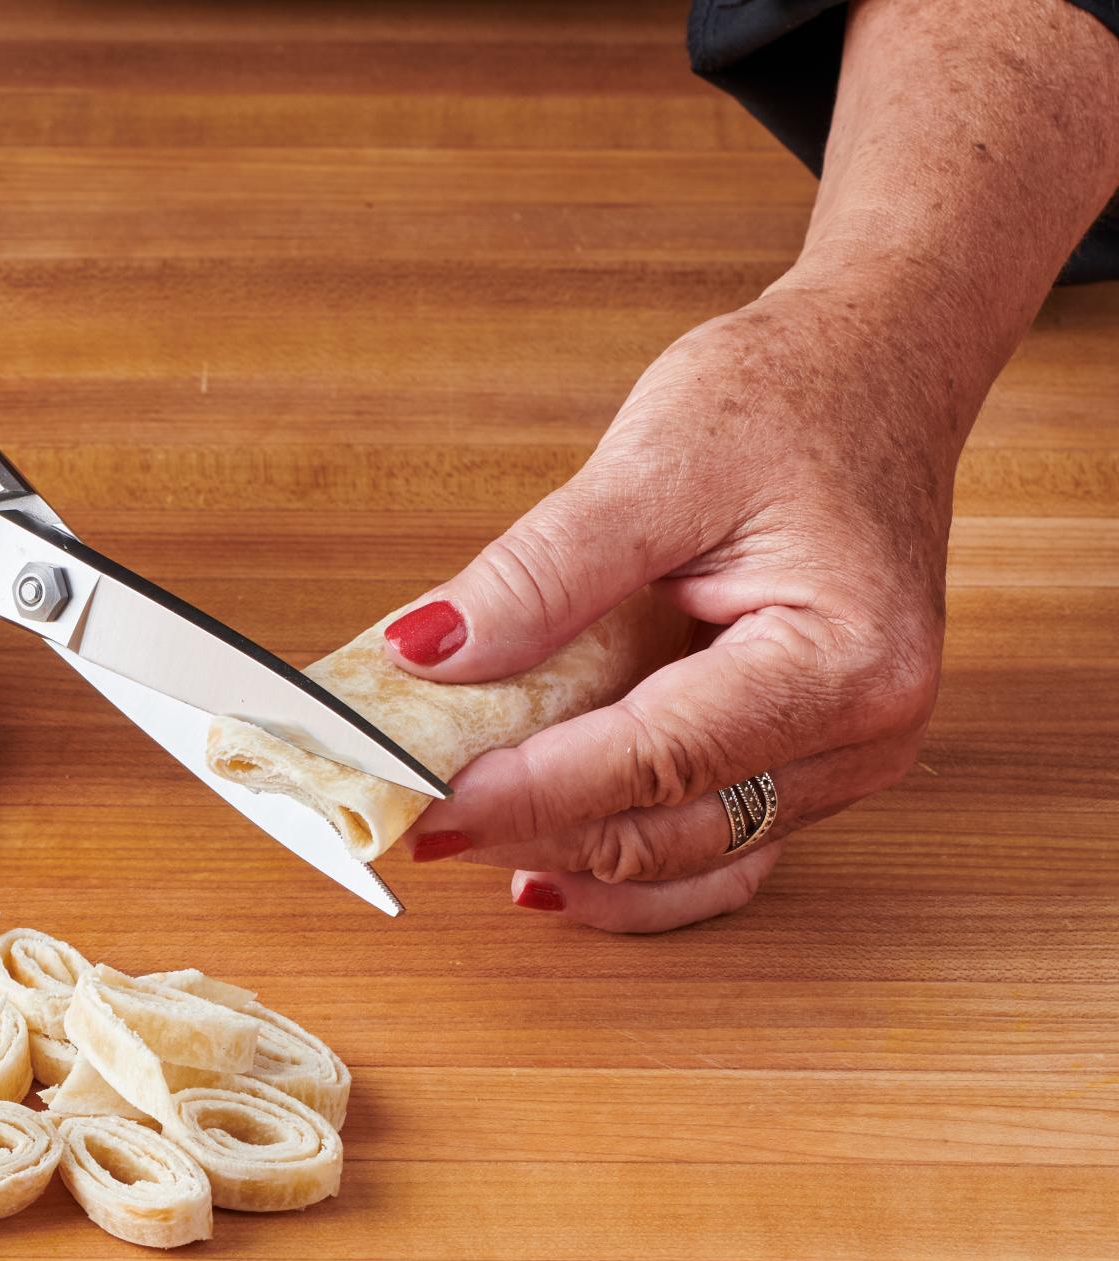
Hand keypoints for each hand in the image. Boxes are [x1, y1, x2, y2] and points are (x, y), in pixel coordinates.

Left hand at [384, 268, 972, 931]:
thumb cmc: (789, 398)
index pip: (653, 761)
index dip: (526, 792)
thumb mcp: (653, 462)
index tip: (419, 800)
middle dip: (530, 833)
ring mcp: (844, 758)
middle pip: (669, 833)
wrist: (880, 369)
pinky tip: (536, 864)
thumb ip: (539, 573)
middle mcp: (863, 734)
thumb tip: (425, 655)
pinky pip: (710, 845)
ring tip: (455, 835)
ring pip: (686, 861)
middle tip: (407, 818)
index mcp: (842, 662)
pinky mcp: (808, 758)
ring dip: (566, 856)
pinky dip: (619, 859)